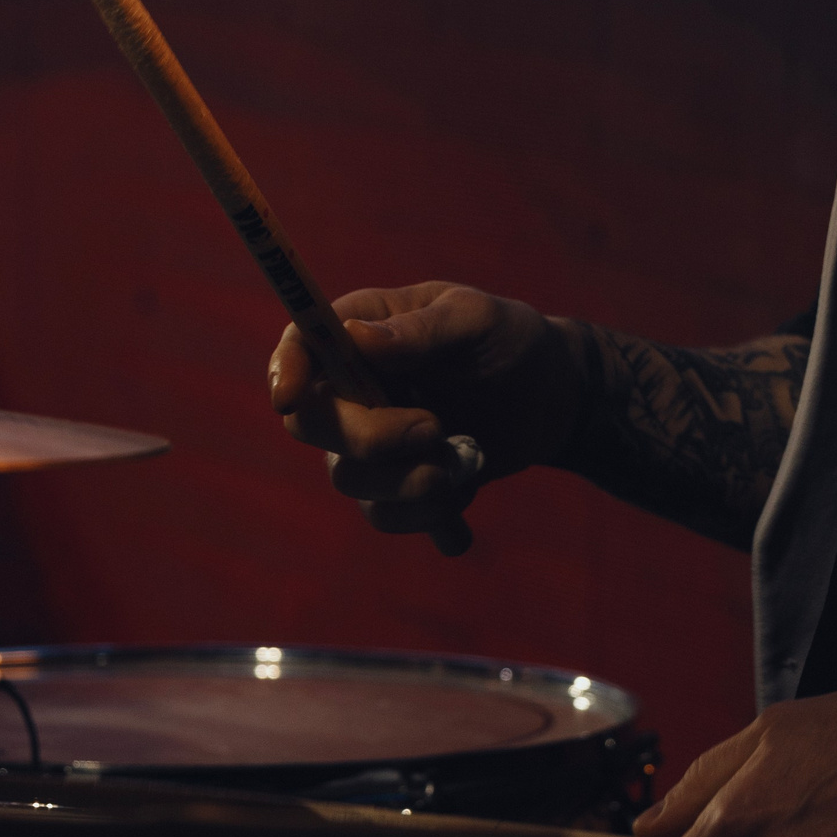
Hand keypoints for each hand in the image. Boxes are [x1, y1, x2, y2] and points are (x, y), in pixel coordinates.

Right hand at [268, 282, 584, 536]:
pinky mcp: (397, 483)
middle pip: (312, 424)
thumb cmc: (510, 340)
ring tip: (467, 463)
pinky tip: (467, 505)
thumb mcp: (477, 320)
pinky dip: (431, 516)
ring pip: (350, 480)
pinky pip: (386, 515)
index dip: (284, 372)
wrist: (552, 397)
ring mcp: (370, 440)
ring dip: (412, 482)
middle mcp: (352, 388)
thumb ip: (420, 330)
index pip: (298, 349)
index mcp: (360, 331)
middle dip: (371, 439)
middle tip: (434, 428)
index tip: (290, 397)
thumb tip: (351, 336)